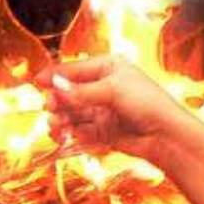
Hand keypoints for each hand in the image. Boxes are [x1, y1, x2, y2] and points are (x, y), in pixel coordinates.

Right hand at [40, 54, 194, 165]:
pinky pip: (79, 130)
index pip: (75, 69)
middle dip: (58, 101)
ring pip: (72, 113)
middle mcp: (102, 87)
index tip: (37, 82)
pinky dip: (70, 133)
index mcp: (107, 68)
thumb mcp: (112, 90)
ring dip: (61, 119)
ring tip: (56, 126)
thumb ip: (81, 91)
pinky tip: (62, 136)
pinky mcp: (102, 131)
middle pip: (70, 93)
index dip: (55, 75)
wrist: (166, 136)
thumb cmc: (148, 103)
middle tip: (50, 108)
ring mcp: (102, 110)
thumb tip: (55, 85)